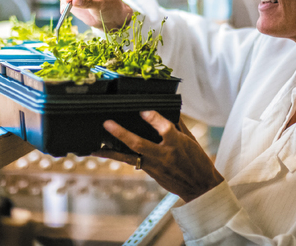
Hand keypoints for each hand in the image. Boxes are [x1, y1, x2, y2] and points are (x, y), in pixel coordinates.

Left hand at [92, 111, 224, 202]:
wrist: (199, 186)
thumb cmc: (197, 160)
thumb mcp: (191, 140)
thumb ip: (178, 125)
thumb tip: (168, 109)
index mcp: (178, 144)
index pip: (164, 128)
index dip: (153, 118)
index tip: (143, 109)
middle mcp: (164, 155)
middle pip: (139, 144)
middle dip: (122, 133)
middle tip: (107, 123)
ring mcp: (155, 166)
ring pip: (129, 157)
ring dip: (112, 150)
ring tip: (96, 145)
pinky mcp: (150, 172)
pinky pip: (131, 162)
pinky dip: (117, 156)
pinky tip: (104, 152)